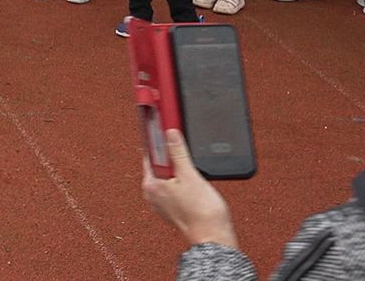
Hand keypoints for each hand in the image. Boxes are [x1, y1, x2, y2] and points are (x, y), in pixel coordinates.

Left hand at [141, 129, 238, 249]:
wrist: (214, 238)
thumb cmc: (202, 212)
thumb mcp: (190, 175)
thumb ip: (178, 152)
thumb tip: (170, 133)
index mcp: (151, 185)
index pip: (150, 154)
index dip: (158, 140)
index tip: (162, 127)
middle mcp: (152, 194)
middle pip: (160, 164)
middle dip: (174, 156)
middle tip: (187, 155)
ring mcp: (162, 202)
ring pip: (170, 176)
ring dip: (181, 170)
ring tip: (194, 176)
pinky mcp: (173, 208)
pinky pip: (175, 187)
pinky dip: (184, 181)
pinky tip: (196, 185)